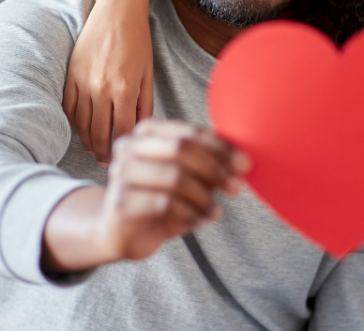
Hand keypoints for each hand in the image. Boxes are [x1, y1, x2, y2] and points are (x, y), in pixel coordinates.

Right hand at [43, 120, 250, 272]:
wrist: (118, 231)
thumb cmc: (155, 198)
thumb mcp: (181, 174)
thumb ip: (204, 162)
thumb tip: (242, 161)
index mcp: (146, 132)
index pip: (189, 132)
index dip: (221, 148)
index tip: (245, 164)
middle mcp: (129, 147)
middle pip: (182, 149)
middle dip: (215, 169)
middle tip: (236, 187)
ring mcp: (121, 174)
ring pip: (176, 178)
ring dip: (204, 197)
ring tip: (215, 211)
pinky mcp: (120, 203)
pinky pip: (166, 204)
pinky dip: (189, 214)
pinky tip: (198, 220)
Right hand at [64, 0, 157, 165]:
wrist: (117, 11)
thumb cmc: (138, 41)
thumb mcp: (148, 74)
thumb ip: (144, 104)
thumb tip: (138, 129)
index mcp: (125, 90)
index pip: (122, 131)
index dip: (121, 147)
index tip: (121, 157)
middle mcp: (101, 89)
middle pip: (99, 132)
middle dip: (102, 151)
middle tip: (104, 162)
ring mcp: (82, 82)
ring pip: (81, 123)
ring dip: (87, 140)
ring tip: (93, 149)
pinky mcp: (70, 75)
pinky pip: (69, 107)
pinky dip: (74, 121)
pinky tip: (81, 129)